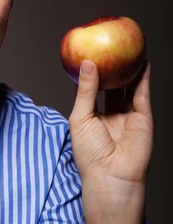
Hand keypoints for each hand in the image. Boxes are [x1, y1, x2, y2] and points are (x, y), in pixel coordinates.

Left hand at [68, 59, 152, 223]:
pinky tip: (142, 62)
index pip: (91, 89)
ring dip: (129, 69)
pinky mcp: (142, 117)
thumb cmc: (90, 154)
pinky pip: (142, 93)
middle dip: (111, 68)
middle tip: (110, 46)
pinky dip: (143, 78)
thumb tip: (88, 64)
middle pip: (111, 86)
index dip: (90, 73)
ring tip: (128, 48)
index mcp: (92, 116)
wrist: (112, 177)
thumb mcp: (81, 118)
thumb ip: (86, 91)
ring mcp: (127, 116)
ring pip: (129, 87)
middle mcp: (110, 115)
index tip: (88, 53)